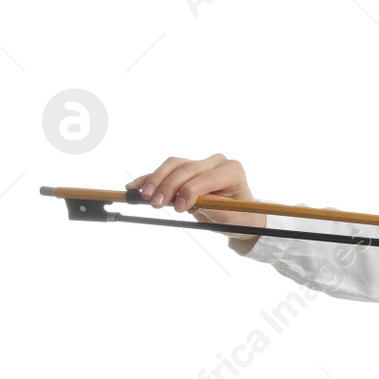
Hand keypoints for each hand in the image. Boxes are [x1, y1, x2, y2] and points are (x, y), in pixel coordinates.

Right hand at [126, 155, 265, 239]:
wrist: (242, 215)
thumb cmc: (239, 216)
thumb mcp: (228, 216)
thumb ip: (208, 206)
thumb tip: (181, 201)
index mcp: (231, 171)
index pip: (205, 178)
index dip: (189, 191)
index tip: (178, 208)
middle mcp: (217, 162)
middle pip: (186, 168)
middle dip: (168, 186)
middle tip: (154, 203)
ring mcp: (202, 163)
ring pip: (174, 165)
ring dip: (156, 179)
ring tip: (144, 196)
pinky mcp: (189, 169)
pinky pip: (167, 170)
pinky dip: (151, 178)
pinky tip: (135, 186)